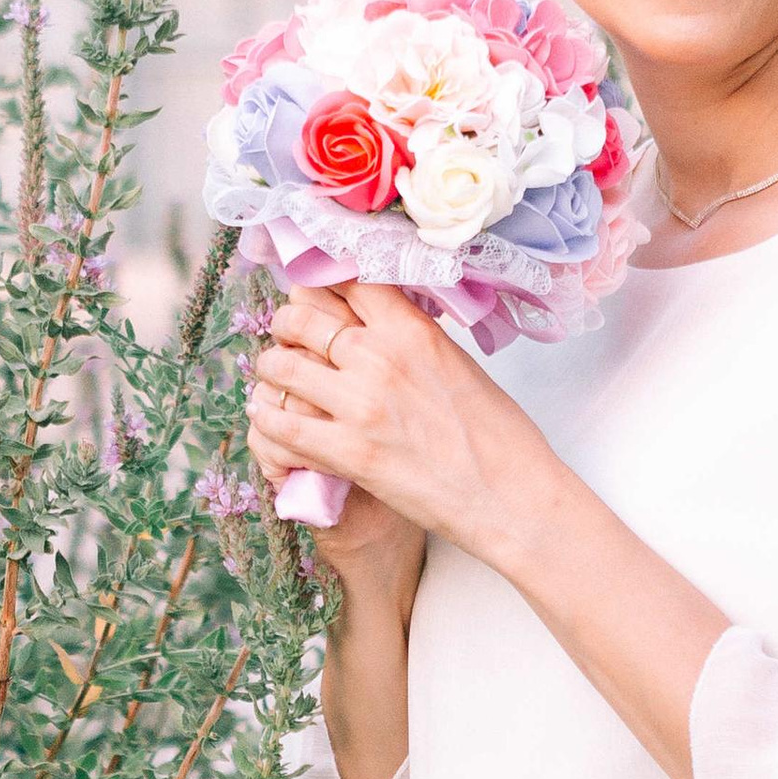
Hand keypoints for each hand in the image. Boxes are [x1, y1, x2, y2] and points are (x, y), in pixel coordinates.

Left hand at [245, 283, 540, 579]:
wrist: (510, 497)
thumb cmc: (498, 435)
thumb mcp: (458, 363)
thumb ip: (412, 338)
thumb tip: (379, 323)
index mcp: (412, 330)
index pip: (346, 281)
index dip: (321, 285)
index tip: (315, 295)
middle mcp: (380, 357)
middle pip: (302, 316)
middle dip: (287, 324)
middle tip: (287, 336)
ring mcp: (360, 405)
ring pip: (281, 365)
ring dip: (271, 369)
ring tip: (275, 377)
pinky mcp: (346, 452)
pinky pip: (280, 424)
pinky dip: (267, 418)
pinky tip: (268, 416)